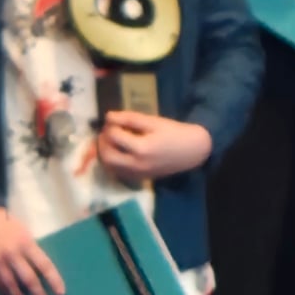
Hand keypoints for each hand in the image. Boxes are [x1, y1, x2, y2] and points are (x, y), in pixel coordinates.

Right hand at [0, 207, 63, 294]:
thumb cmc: (7, 225)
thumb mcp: (25, 233)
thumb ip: (31, 251)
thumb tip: (40, 271)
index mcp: (26, 243)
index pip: (44, 265)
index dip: (53, 280)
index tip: (60, 292)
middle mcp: (12, 253)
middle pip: (29, 278)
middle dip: (38, 293)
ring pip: (11, 284)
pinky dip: (3, 291)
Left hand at [96, 112, 212, 185]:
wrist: (191, 151)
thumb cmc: (174, 133)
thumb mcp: (154, 122)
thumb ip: (130, 119)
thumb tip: (109, 116)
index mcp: (141, 148)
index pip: (114, 136)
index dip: (110, 125)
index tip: (112, 118)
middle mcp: (136, 165)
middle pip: (107, 155)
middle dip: (103, 141)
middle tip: (107, 130)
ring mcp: (137, 174)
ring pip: (109, 166)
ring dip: (105, 152)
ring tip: (110, 140)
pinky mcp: (138, 178)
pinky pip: (117, 172)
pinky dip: (112, 162)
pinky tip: (117, 152)